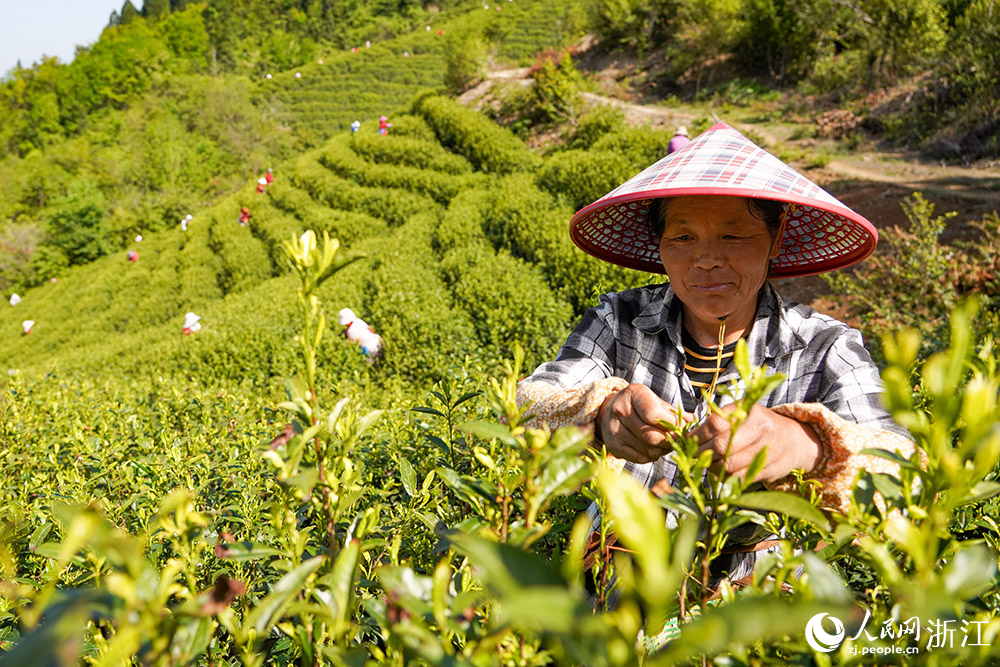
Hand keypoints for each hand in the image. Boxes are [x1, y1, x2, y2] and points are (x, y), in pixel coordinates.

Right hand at [596, 384, 692, 463]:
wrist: (610, 411)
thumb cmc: (639, 406)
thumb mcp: (656, 402)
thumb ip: (674, 412)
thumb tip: (692, 422)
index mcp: (633, 394)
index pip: (653, 414)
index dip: (671, 425)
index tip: (681, 428)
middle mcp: (620, 410)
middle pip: (651, 436)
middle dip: (669, 441)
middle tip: (677, 440)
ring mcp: (614, 429)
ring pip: (648, 450)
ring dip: (662, 450)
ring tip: (665, 444)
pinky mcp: (613, 446)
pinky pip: (640, 458)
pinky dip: (651, 456)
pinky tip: (652, 448)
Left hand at [689, 404, 821, 482]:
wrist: (794, 441)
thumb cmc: (760, 426)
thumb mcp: (743, 414)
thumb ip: (720, 420)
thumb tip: (689, 436)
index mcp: (749, 412)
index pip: (715, 423)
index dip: (698, 434)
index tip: (690, 440)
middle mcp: (760, 429)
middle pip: (721, 446)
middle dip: (703, 453)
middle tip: (695, 456)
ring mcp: (766, 450)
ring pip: (728, 465)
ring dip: (712, 467)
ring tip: (708, 464)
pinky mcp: (770, 470)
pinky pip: (740, 478)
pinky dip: (726, 479)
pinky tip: (722, 474)